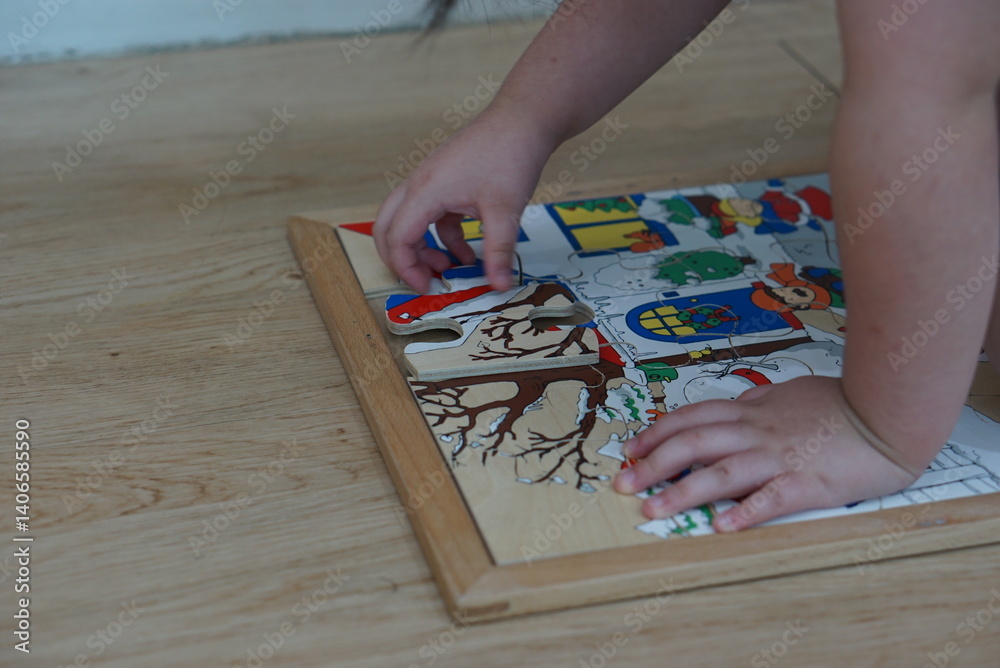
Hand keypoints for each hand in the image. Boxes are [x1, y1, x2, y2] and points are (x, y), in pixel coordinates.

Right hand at [374, 105, 556, 292]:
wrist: (523, 119)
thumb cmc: (510, 156)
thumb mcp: (505, 211)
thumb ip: (498, 252)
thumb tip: (498, 286)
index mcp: (426, 191)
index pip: (397, 238)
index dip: (406, 268)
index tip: (428, 288)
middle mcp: (420, 184)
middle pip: (388, 227)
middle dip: (400, 259)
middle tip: (423, 282)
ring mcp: (431, 180)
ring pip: (408, 220)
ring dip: (422, 248)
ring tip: (449, 269)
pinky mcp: (446, 179)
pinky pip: (432, 214)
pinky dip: (443, 236)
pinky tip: (468, 252)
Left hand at [613, 376, 922, 531]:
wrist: (886, 414)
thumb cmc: (839, 404)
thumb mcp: (788, 392)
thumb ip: (757, 401)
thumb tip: (732, 405)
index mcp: (750, 412)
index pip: (690, 419)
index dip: (655, 433)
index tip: (630, 450)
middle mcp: (756, 432)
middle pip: (693, 444)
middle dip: (653, 464)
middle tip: (623, 484)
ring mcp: (780, 457)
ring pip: (721, 472)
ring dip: (683, 491)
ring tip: (653, 509)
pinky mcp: (807, 482)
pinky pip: (771, 498)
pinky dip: (746, 512)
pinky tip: (721, 527)